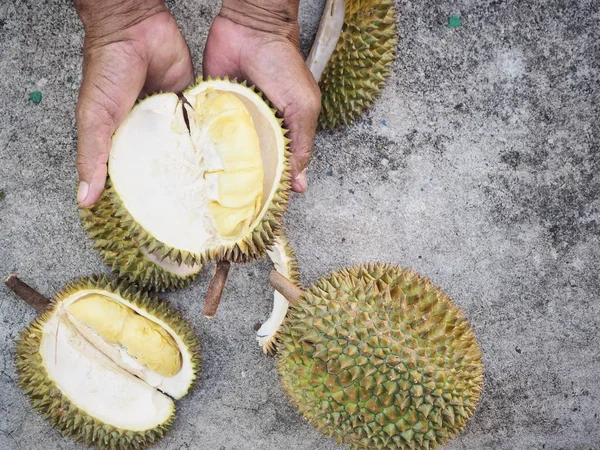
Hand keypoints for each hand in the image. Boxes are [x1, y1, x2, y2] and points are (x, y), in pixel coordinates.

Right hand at [74, 0, 193, 206]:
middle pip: (164, 165)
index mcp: (124, 141)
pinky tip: (221, 161)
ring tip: (212, 193)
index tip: (158, 220)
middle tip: (193, 212)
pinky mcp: (190, 105)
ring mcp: (171, 120)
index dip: (144, 196)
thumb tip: (86, 199)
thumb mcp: (94, 118)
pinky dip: (209, 140)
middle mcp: (149, 134)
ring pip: (186, 149)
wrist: (135, 29)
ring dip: (196, 165)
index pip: (134, 176)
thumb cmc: (107, 70)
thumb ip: (93, 156)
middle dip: (177, 185)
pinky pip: (202, 127)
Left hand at [203, 1, 320, 192]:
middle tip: (233, 209)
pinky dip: (201, 146)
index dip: (270, 187)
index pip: (276, 167)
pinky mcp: (211, 110)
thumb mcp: (303, 108)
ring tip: (211, 196)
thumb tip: (299, 184)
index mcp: (281, 134)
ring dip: (220, 169)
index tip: (261, 209)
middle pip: (248, 165)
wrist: (251, 29)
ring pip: (225, 153)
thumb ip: (301, 144)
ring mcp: (232, 122)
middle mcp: (256, 132)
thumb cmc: (283, 65)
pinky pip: (205, 133)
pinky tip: (196, 166)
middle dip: (242, 184)